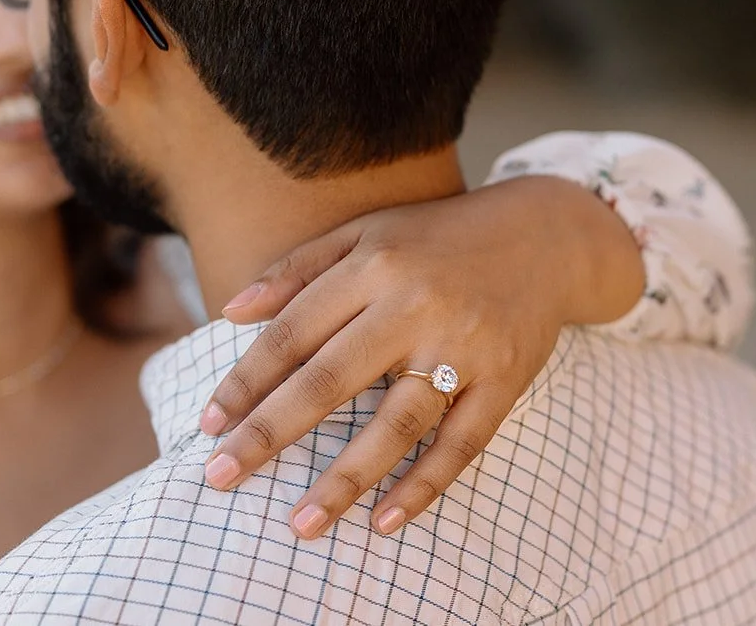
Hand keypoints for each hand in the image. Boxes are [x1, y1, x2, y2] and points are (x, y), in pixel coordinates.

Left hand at [199, 176, 643, 538]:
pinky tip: (385, 521)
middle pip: (330, 379)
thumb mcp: (365, 232)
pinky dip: (424, 486)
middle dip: (270, 431)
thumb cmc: (438, 236)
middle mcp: (414, 306)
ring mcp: (464, 347)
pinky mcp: (505, 381)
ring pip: (396, 423)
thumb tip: (230, 311)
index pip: (294, 331)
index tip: (208, 423)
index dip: (247, 379)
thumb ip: (297, 268)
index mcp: (373, 266)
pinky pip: (460, 445)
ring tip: (303, 523)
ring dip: (346, 479)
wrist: (546, 235)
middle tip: (221, 475)